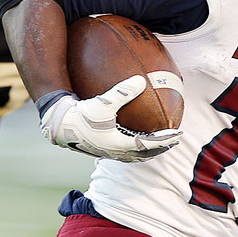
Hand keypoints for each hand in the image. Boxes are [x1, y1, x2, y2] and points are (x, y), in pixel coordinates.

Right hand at [38, 76, 182, 161]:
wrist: (59, 126)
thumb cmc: (80, 115)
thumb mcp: (103, 102)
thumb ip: (123, 92)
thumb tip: (141, 81)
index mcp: (119, 144)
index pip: (149, 145)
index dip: (165, 140)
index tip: (178, 134)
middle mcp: (116, 152)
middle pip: (145, 154)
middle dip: (161, 148)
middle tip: (174, 140)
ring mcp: (108, 152)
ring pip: (135, 156)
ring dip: (149, 150)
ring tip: (158, 143)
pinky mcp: (102, 149)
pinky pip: (125, 151)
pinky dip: (136, 147)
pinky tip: (135, 136)